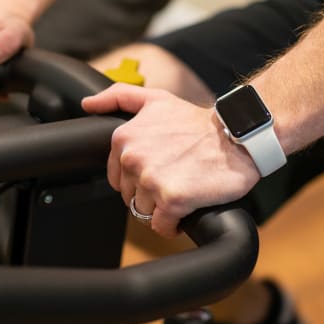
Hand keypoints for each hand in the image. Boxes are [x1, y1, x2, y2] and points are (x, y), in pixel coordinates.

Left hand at [81, 84, 259, 237]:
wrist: (236, 136)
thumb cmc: (198, 122)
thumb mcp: (156, 100)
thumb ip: (118, 97)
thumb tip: (87, 104)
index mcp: (124, 138)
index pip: (118, 177)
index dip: (139, 178)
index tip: (160, 170)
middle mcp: (133, 158)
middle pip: (130, 196)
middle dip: (150, 194)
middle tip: (175, 178)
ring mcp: (151, 179)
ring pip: (144, 212)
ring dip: (162, 209)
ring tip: (182, 191)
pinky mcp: (172, 199)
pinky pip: (162, 226)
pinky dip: (173, 225)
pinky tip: (186, 209)